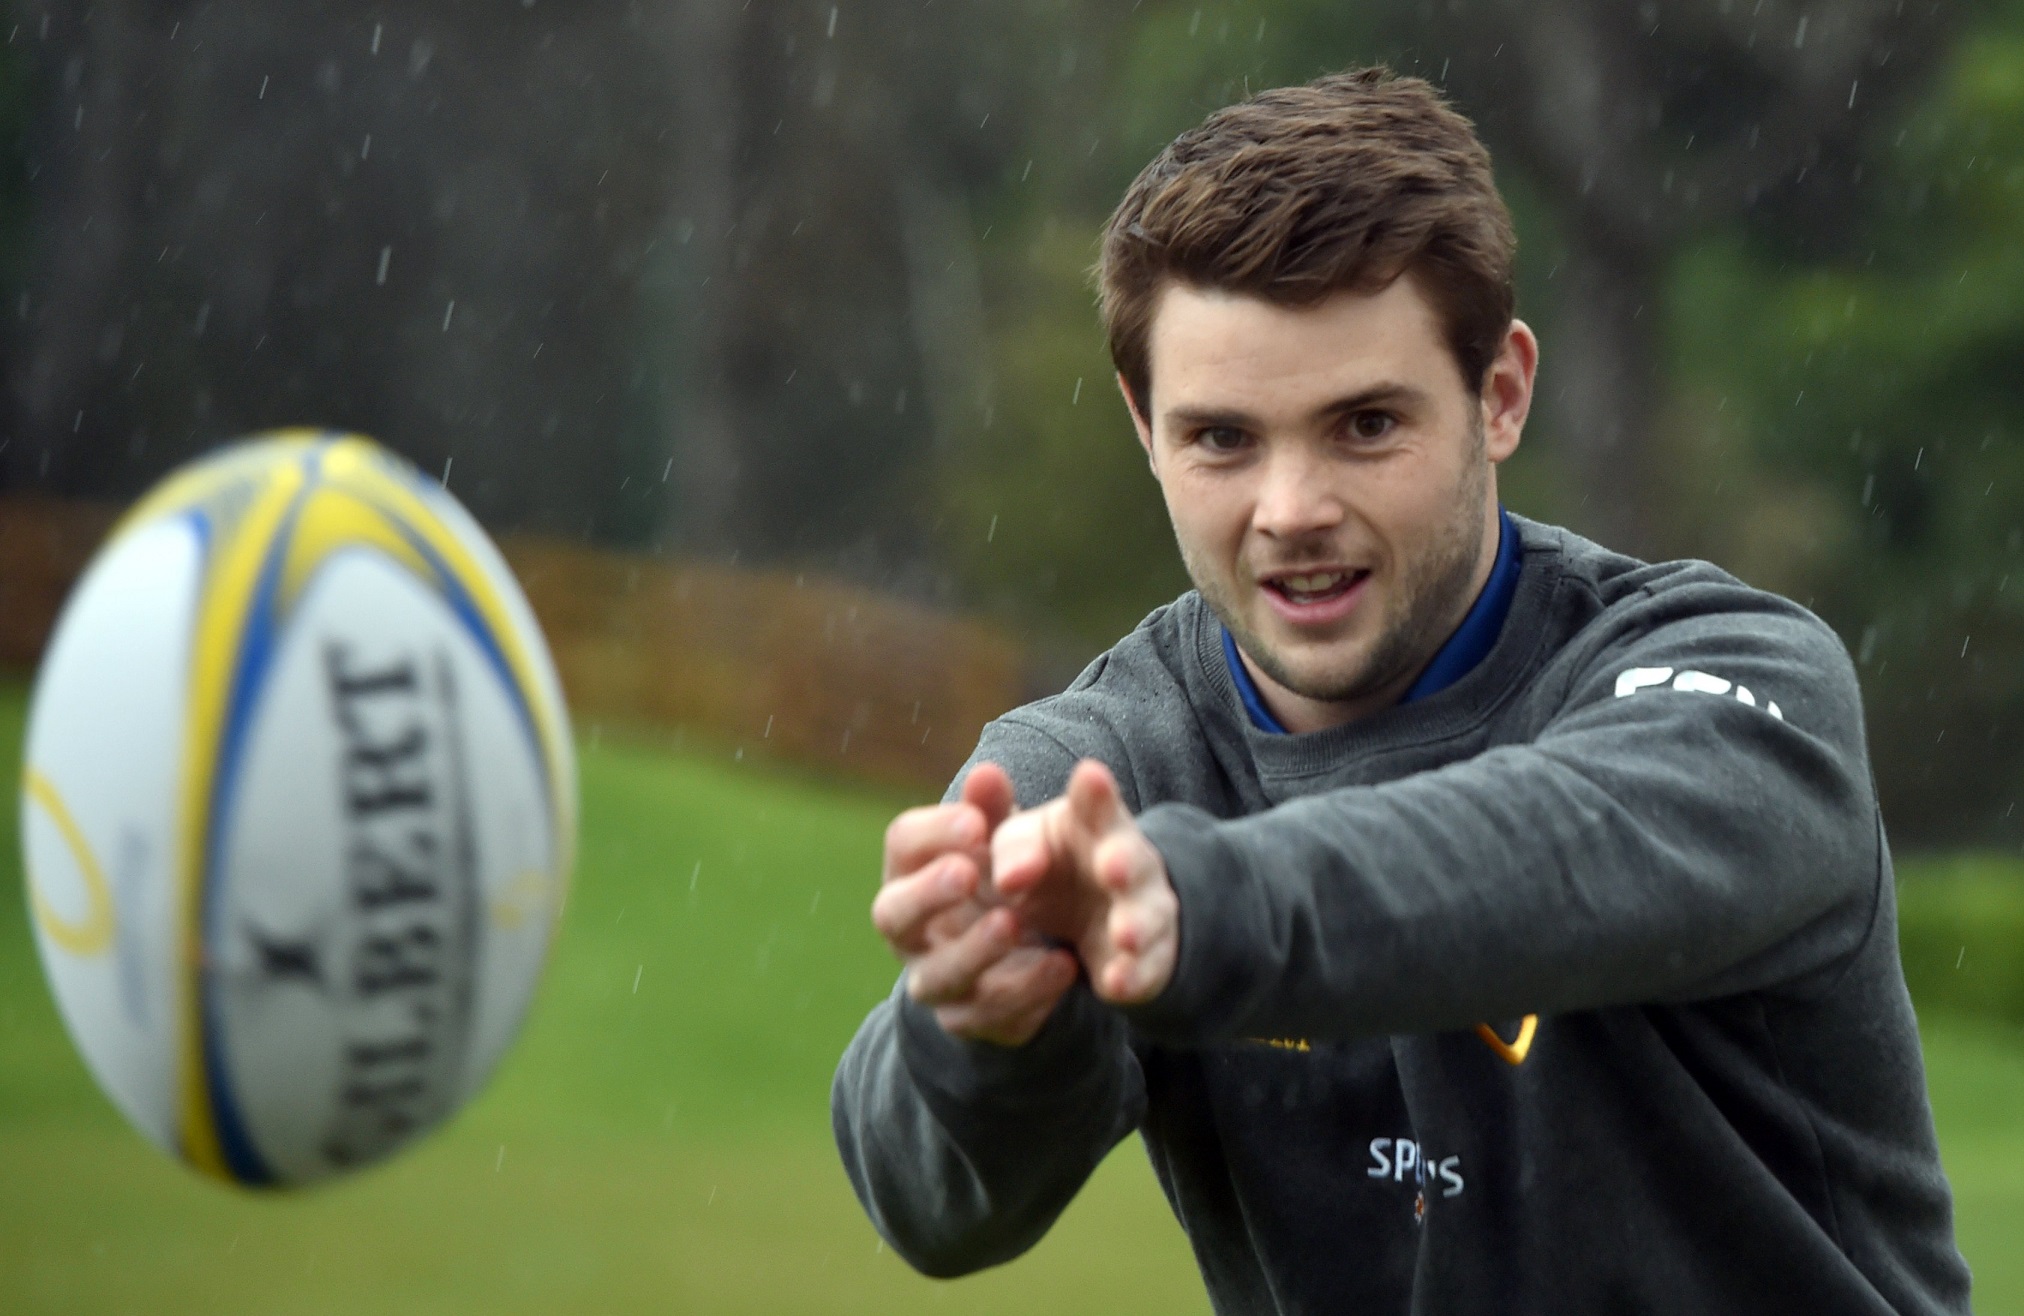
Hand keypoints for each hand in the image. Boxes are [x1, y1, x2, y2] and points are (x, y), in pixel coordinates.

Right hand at [871, 762, 1079, 1045]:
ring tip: (1014, 923)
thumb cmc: (999, 878)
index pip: (902, 846)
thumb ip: (994, 810)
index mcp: (908, 872)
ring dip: (974, 950)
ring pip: (936, 975)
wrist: (1019, 953)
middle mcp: (907, 931)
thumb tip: (987, 772)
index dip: (934, 833)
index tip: (977, 822)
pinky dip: (1026, 990)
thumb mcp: (1001, 841)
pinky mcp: (968, 1020)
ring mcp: (932, 979)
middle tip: (968, 872)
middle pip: (892, 914)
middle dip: (928, 894)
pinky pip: (987, 1015)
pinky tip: (1062, 964)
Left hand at [990, 759, 1178, 1006]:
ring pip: (1145, 917)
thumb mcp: (1024, 845)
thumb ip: (1012, 847)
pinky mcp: (1143, 961)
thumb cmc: (1050, 867)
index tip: (1089, 775)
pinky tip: (1116, 983)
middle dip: (1124, 861)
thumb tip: (1006, 874)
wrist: (1092, 918)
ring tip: (1124, 934)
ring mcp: (1141, 913)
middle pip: (1132, 859)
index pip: (1098, 804)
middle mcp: (1126, 865)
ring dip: (1136, 925)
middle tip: (1112, 863)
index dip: (1096, 793)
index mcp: (1094, 825)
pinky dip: (1131, 976)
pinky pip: (1142, 971)